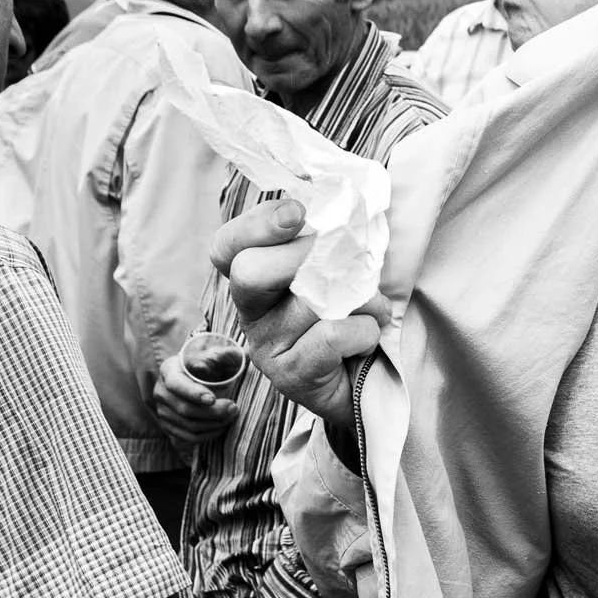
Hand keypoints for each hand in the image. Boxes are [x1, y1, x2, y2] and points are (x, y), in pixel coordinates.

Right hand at [151, 352, 237, 446]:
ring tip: (231, 416)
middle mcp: (161, 391)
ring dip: (213, 424)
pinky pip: (187, 438)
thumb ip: (226, 354)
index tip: (212, 398)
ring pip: (187, 426)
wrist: (193, 378)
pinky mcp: (168, 426)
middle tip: (233, 408)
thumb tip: (243, 355)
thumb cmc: (205, 364)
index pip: (176, 384)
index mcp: (169, 369)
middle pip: (184, 409)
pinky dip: (207, 435)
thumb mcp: (213, 354)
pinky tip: (221, 427)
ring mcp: (162, 411)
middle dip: (212, 412)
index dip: (193, 393)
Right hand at [211, 201, 388, 429]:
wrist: (366, 385)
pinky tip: (366, 341)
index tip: (297, 212)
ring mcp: (265, 347)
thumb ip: (327, 246)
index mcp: (255, 281)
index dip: (255, 225)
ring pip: (308, 302)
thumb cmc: (351, 319)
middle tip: (342, 256)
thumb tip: (339, 216)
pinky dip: (364, 331)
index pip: (227, 248)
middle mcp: (251, 313)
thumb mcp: (338, 275)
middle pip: (250, 271)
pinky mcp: (289, 375)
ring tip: (370, 311)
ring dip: (359, 299)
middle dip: (301, 255)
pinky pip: (332, 335)